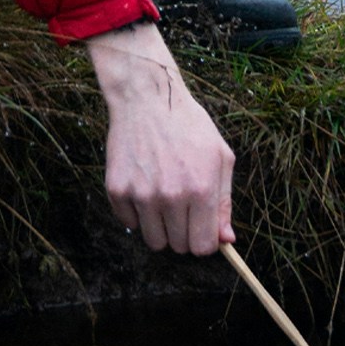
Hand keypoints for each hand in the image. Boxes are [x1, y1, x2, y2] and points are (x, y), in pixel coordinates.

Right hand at [87, 20, 235, 254]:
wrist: (147, 99)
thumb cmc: (188, 125)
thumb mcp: (219, 156)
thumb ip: (224, 202)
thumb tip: (226, 240)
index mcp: (201, 189)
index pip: (203, 246)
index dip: (204, 240)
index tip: (201, 227)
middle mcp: (171, 196)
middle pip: (178, 246)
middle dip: (183, 232)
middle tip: (182, 204)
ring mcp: (141, 195)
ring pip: (154, 241)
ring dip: (160, 226)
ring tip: (163, 196)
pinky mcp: (118, 191)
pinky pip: (130, 224)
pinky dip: (137, 213)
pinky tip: (144, 185)